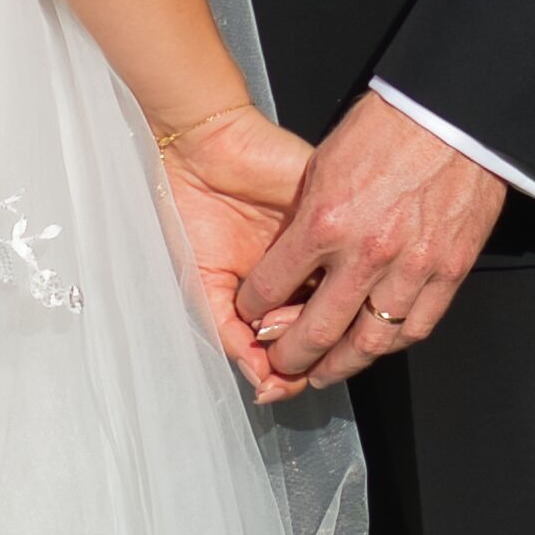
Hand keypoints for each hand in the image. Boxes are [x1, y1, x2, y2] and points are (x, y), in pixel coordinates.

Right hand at [150, 99, 313, 384]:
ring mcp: (322, 247)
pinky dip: (319, 285)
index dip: (292, 368)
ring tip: (274, 324)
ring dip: (311, 324)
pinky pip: (341, 261)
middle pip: (326, 326)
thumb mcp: (204, 287)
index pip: (301, 339)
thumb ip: (231, 335)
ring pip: (339, 300)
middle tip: (276, 356)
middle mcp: (306, 272)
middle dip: (302, 354)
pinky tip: (294, 296)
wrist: (200, 151)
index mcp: (279, 290)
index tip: (276, 383)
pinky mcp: (332, 219)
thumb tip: (264, 382)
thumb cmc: (192, 212)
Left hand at [241, 95, 508, 389]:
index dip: (254, 311)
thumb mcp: (323, 165)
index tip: (251, 318)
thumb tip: (291, 258)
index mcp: (325, 222)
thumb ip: (306, 219)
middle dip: (291, 356)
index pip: (272, 287)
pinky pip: (417, 326)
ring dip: (342, 365)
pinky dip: (393, 343)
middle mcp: (365, 253)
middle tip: (281, 365)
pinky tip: (377, 346)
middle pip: (317, 331)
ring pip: (369, 341)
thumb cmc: (389, 128)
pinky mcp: (449, 270)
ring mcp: (411, 266)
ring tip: (325, 372)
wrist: (453, 115)